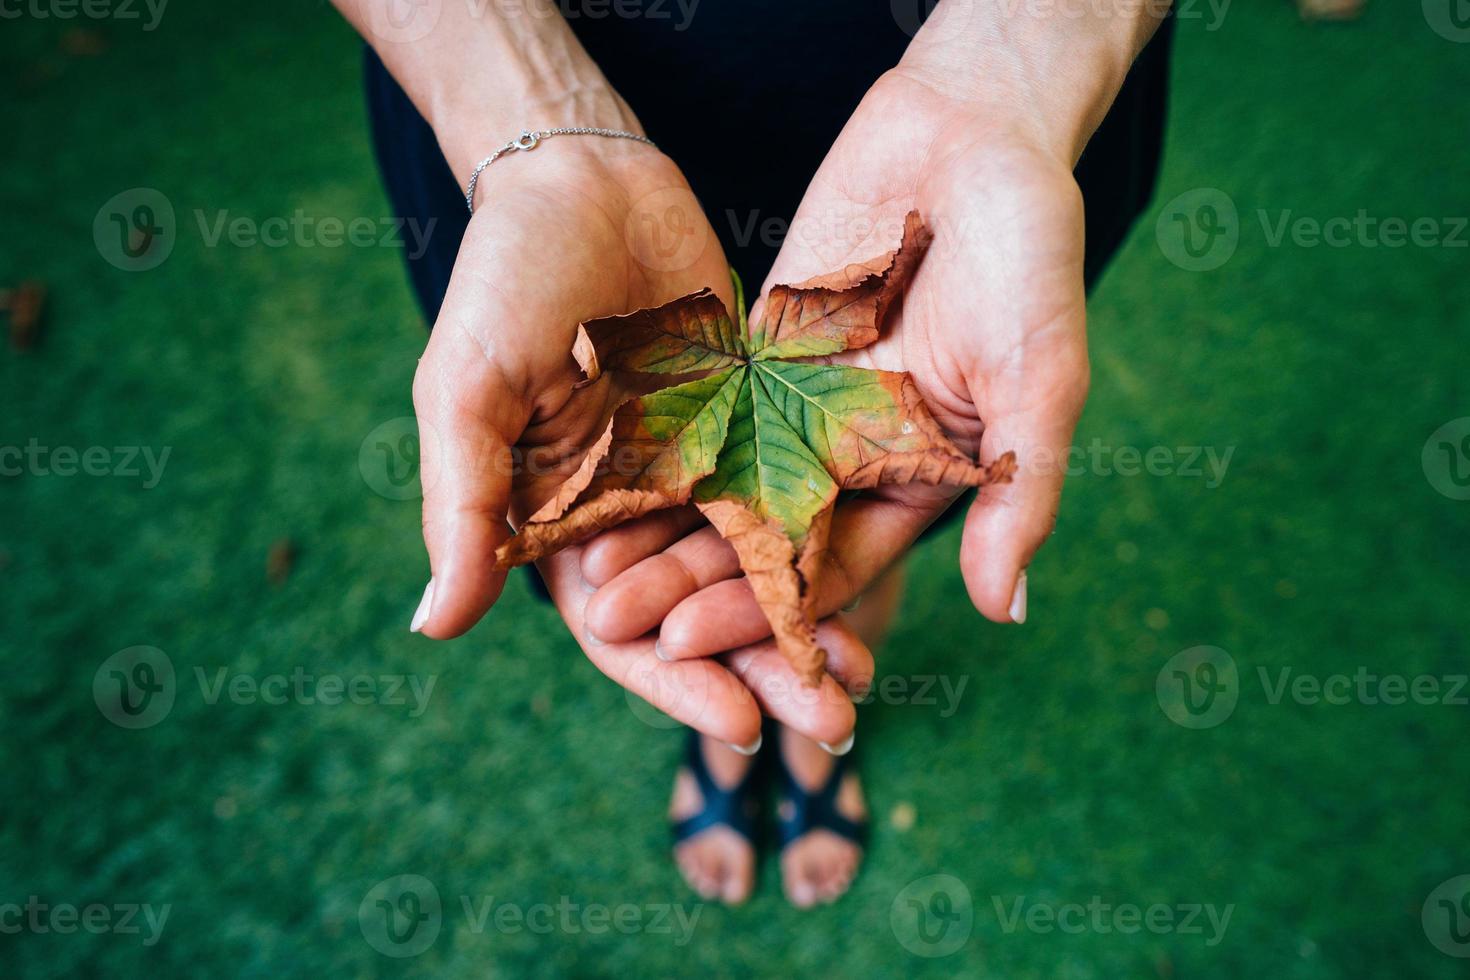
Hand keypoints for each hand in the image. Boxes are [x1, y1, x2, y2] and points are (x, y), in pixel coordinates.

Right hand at [410, 144, 864, 746]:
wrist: (585, 179)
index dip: (676, 682)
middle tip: (833, 720)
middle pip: (701, 616)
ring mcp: (693, 472)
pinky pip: (793, 497)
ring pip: (756, 571)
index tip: (740, 724)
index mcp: (559, 526)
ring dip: (806, 625)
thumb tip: (433, 629)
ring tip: (865, 675)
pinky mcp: (747, 426)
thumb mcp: (470, 389)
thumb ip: (466, 505)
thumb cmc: (506, 280)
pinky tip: (878, 581)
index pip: (621, 631)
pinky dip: (828, 544)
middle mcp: (631, 514)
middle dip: (761, 671)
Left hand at [579, 68, 1092, 657]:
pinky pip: (698, 407)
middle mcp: (851, 455)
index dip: (764, 614)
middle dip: (690, 587)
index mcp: (918, 480)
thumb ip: (1021, 492)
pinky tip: (592, 480)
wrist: (972, 131)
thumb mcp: (1041, 378)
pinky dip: (651, 446)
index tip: (691, 645)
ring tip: (589, 577)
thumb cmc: (1029, 254)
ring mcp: (798, 404)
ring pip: (719, 484)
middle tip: (611, 626)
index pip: (833, 570)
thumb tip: (1006, 612)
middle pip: (761, 542)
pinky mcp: (757, 350)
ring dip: (659, 532)